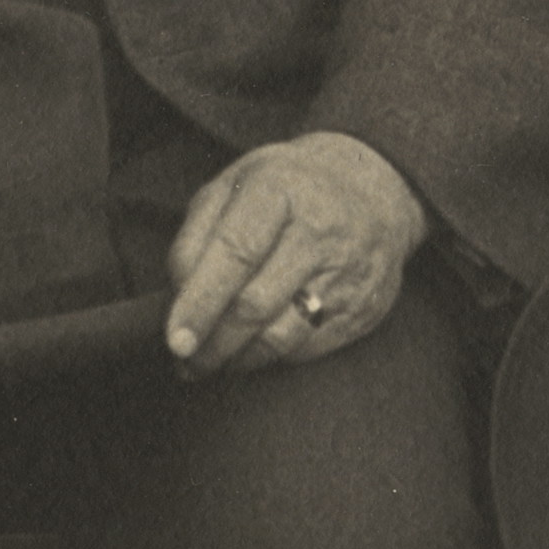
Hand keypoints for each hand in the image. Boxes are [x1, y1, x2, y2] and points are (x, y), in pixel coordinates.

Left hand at [164, 132, 429, 378]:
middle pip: (255, 303)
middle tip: (185, 360)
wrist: (372, 189)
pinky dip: (271, 357)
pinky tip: (252, 349)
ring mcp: (348, 272)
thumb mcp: (233, 186)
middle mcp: (320, 230)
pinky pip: (307, 349)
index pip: (235, 253)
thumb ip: (196, 236)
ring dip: (237, 358)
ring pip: (281, 336)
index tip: (176, 340)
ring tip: (212, 361)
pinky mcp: (364, 308)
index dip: (201, 301)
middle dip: (212, 342)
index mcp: (279, 189)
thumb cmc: (285, 191)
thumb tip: (178, 296)